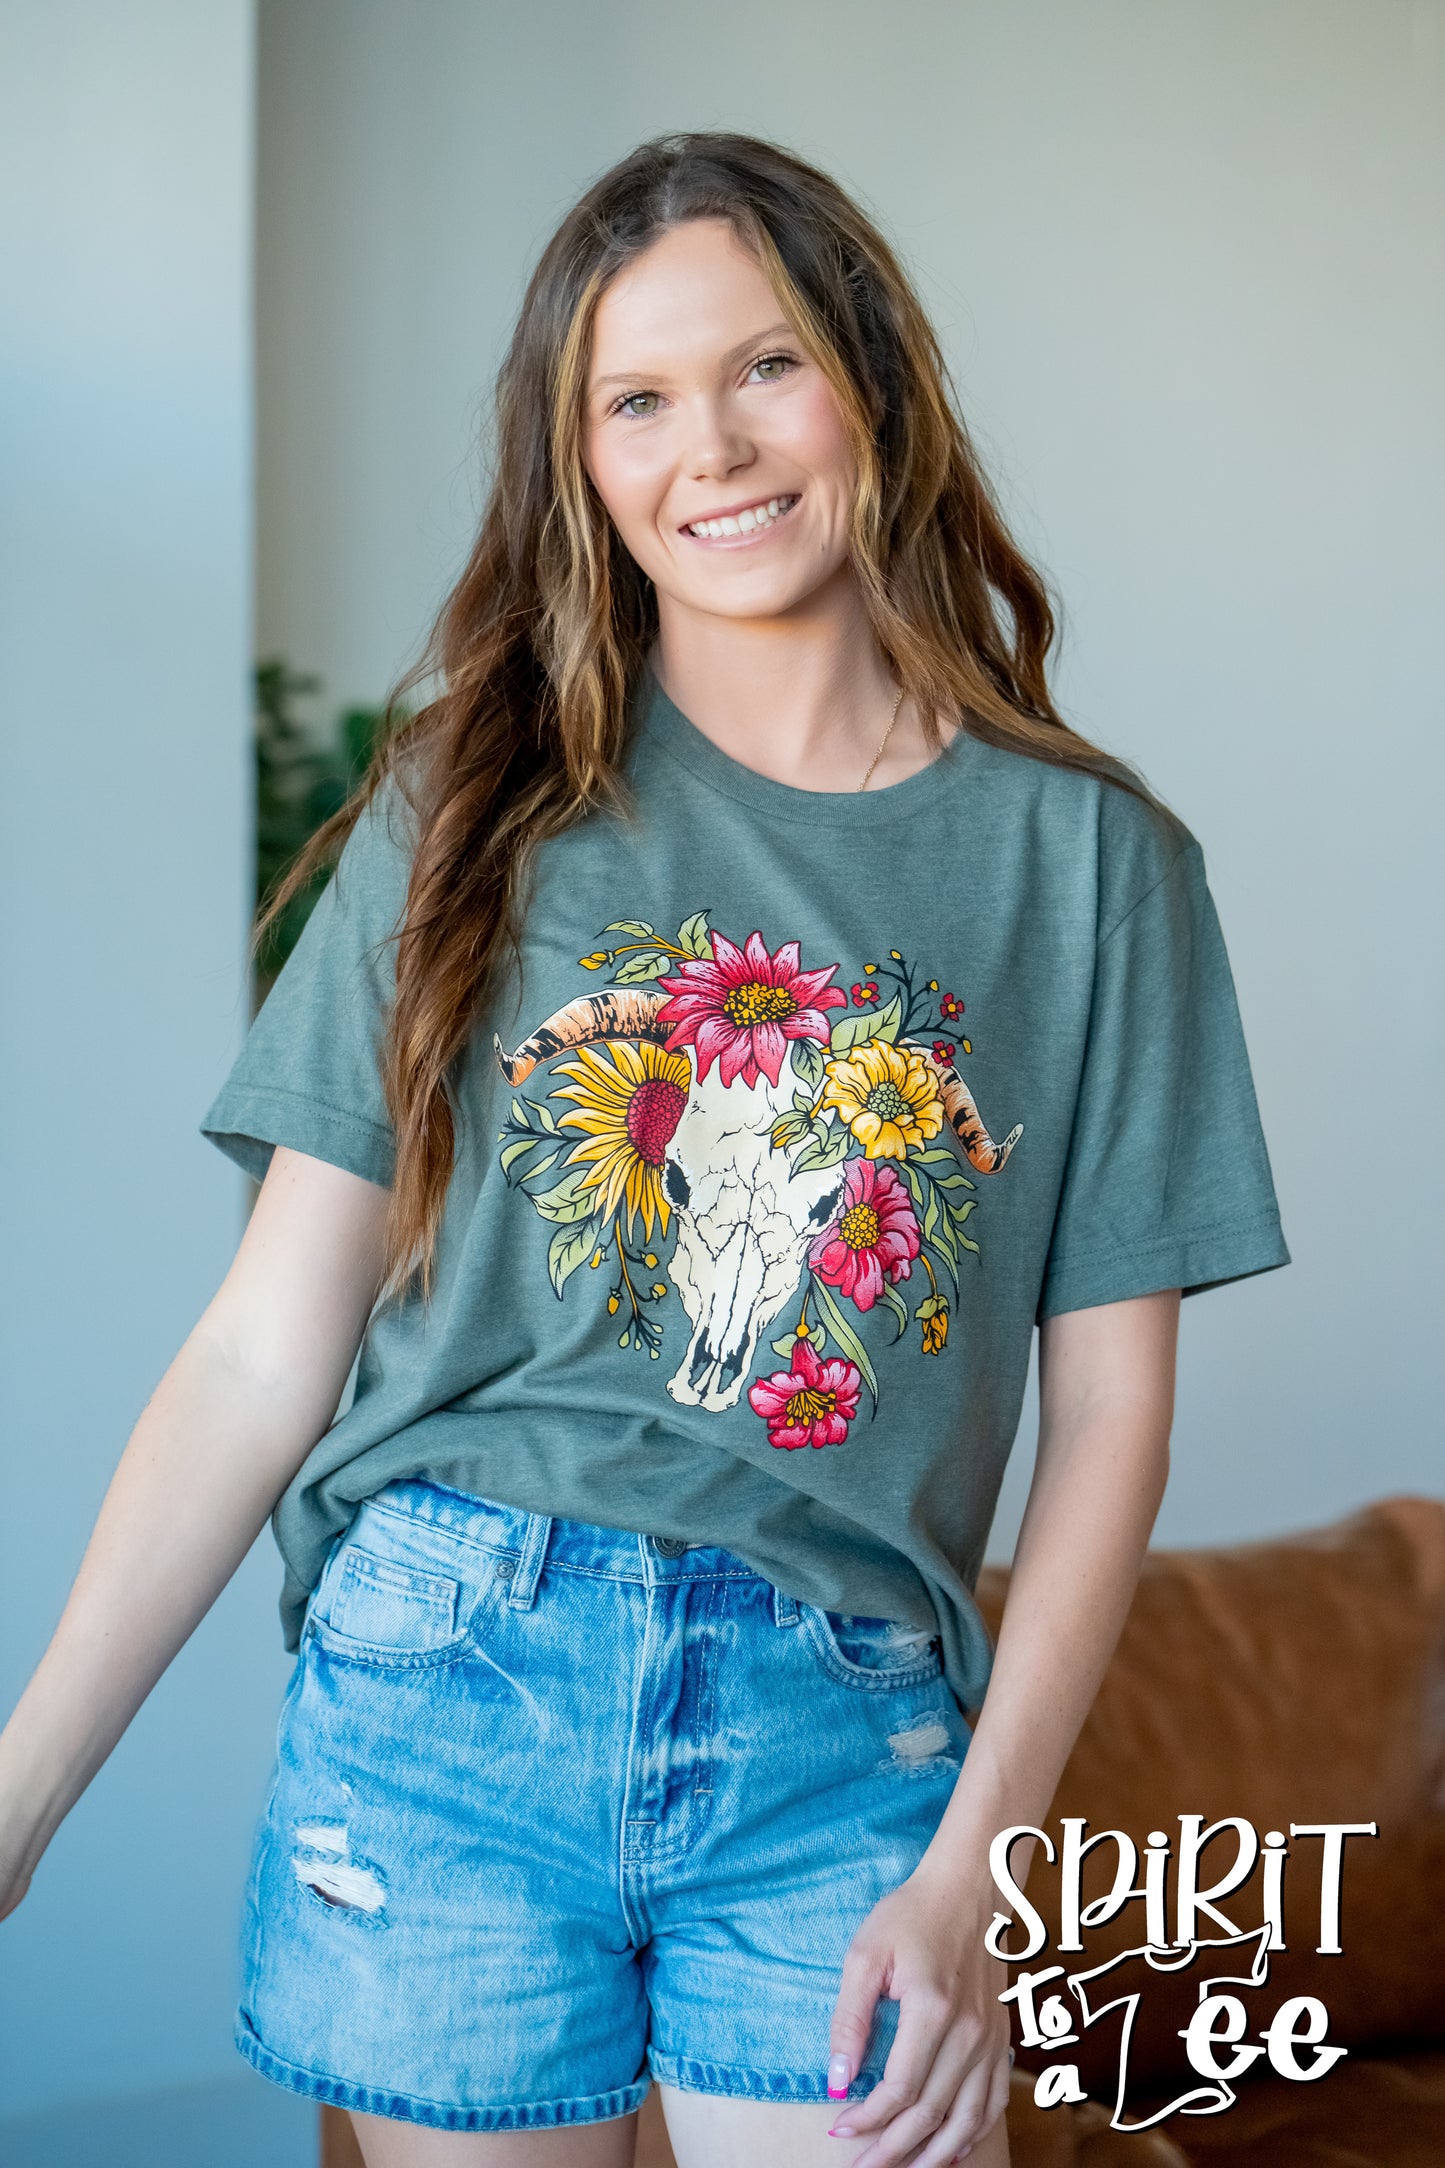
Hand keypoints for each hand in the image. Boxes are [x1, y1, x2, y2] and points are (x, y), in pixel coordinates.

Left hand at [825, 1864, 1011, 2165]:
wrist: (971, 1885)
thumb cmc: (912, 1913)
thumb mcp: (866, 1953)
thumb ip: (850, 2018)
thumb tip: (837, 2081)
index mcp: (932, 2009)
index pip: (899, 2090)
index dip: (866, 2119)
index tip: (838, 2132)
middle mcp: (969, 2032)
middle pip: (930, 2114)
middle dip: (892, 2150)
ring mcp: (991, 2039)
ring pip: (966, 2120)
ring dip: (932, 2156)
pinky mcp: (1002, 2038)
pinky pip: (993, 2103)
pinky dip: (971, 2135)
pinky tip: (947, 2151)